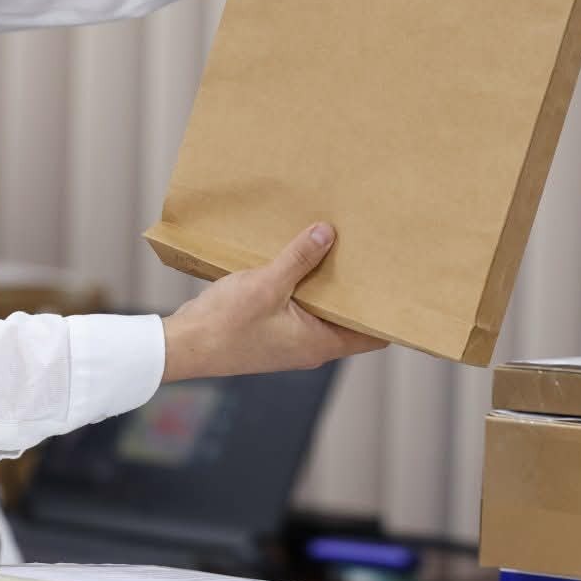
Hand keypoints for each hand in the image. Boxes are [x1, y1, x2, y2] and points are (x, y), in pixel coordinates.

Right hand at [160, 222, 387, 381]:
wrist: (182, 346)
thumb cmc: (225, 325)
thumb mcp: (267, 284)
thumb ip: (299, 259)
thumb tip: (328, 234)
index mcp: (320, 343)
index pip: (372, 335)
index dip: (387, 311)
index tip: (397, 284)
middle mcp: (311, 347)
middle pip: (349, 319)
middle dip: (358, 290)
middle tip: (369, 257)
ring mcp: (291, 342)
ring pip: (322, 311)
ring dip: (327, 285)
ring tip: (337, 251)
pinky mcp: (272, 333)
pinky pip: (300, 309)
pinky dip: (304, 288)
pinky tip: (299, 261)